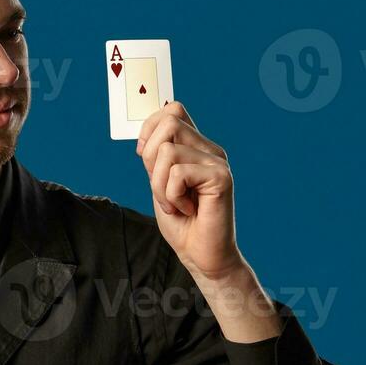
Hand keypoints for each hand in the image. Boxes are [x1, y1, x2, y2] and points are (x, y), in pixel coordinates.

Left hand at [136, 101, 244, 281]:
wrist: (200, 254)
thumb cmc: (181, 222)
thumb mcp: (159, 183)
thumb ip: (155, 157)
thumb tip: (146, 133)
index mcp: (196, 147)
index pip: (172, 110)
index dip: (149, 129)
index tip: (144, 158)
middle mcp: (210, 149)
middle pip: (168, 123)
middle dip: (149, 158)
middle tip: (161, 187)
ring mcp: (217, 161)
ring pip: (167, 151)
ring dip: (159, 185)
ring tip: (174, 203)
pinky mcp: (221, 176)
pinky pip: (177, 173)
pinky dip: (171, 196)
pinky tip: (186, 208)